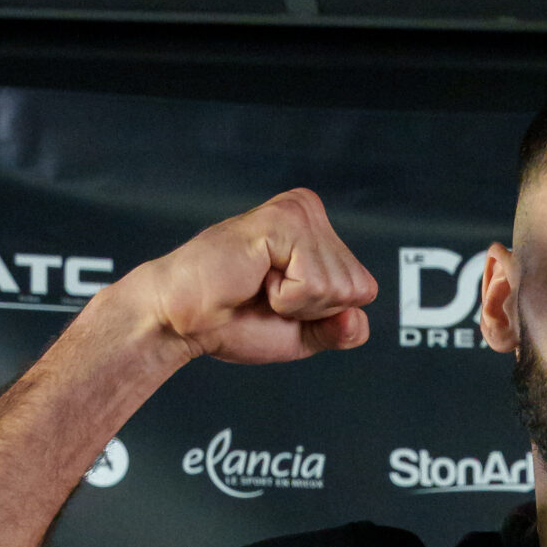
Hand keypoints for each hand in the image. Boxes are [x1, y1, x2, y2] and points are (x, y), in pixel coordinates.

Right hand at [124, 189, 376, 367]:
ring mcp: (299, 213)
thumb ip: (341, 330)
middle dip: (313, 310)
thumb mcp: (304, 334)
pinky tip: (255, 278)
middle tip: (266, 296)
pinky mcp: (283, 221)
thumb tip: (357, 319)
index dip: (324, 315)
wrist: (183, 321)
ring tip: (258, 286)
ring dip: (295, 303)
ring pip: (338, 288)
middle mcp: (311, 214)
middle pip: (357, 289)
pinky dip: (285, 298)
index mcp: (319, 234)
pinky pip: (313, 283)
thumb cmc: (233, 320)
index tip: (281, 303)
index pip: (363, 292)